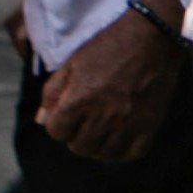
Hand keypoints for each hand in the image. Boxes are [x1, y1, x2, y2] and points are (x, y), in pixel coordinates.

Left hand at [38, 6, 178, 162]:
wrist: (152, 37)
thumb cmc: (108, 46)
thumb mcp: (73, 63)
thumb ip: (53, 92)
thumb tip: (41, 120)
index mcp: (79, 99)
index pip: (56, 132)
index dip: (58, 123)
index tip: (68, 114)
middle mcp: (102, 116)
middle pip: (79, 147)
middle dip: (77, 135)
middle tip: (85, 121)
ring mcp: (127, 123)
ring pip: (104, 154)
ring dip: (98, 145)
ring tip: (101, 131)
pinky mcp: (149, 125)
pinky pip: (131, 153)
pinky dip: (122, 151)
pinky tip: (120, 138)